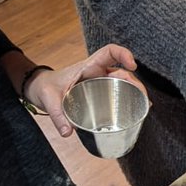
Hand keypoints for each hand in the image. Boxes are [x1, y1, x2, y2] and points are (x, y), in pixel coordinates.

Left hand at [22, 44, 144, 136]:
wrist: (40, 88)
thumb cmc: (45, 87)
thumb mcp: (49, 99)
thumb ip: (57, 115)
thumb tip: (67, 132)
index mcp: (86, 67)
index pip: (109, 52)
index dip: (123, 54)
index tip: (132, 65)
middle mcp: (96, 73)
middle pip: (122, 72)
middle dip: (135, 83)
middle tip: (143, 98)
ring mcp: (99, 83)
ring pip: (122, 84)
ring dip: (135, 92)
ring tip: (144, 106)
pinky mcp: (99, 94)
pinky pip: (116, 94)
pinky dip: (128, 100)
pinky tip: (136, 111)